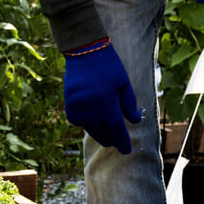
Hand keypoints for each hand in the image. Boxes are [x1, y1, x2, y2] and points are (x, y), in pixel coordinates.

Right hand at [63, 39, 140, 153]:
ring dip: (101, 134)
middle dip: (113, 140)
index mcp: (106, 104)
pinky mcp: (69, 107)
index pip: (116, 130)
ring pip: (91, 131)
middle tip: (120, 144)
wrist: (84, 52)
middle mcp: (90, 110)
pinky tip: (96, 121)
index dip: (123, 142)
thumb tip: (135, 122)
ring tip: (109, 136)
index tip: (127, 151)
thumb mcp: (124, 84)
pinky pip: (81, 123)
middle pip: (103, 134)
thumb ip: (129, 105)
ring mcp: (77, 110)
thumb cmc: (109, 67)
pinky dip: (89, 125)